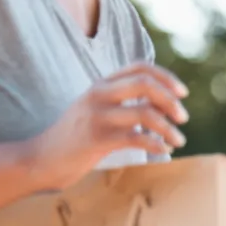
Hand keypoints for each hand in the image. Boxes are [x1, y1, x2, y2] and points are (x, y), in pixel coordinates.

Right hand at [25, 63, 188, 189]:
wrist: (42, 158)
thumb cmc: (76, 137)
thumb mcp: (96, 109)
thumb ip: (120, 100)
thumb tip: (162, 101)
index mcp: (101, 84)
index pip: (140, 68)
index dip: (166, 77)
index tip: (182, 93)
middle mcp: (99, 94)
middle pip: (145, 85)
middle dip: (170, 100)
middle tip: (183, 118)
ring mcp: (97, 116)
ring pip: (145, 114)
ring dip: (168, 128)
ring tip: (179, 140)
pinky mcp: (96, 139)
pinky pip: (136, 139)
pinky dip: (156, 145)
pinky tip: (163, 151)